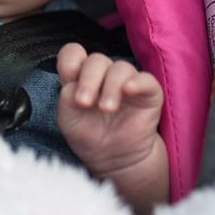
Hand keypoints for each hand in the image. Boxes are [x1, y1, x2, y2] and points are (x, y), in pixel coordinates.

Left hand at [55, 43, 167, 214]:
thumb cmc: (89, 136)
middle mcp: (103, 75)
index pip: (74, 54)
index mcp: (81, 77)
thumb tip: (73, 86)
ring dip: (111, 86)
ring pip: (120, 68)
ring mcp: (126, 82)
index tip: (68, 77)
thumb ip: (66, 98)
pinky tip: (128, 90)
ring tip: (107, 108)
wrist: (114, 160)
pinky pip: (146, 79)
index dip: (70, 60)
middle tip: (84, 102)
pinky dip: (137, 82)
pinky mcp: (148, 93)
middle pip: (97, 60)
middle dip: (89, 79)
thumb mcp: (68, 119)